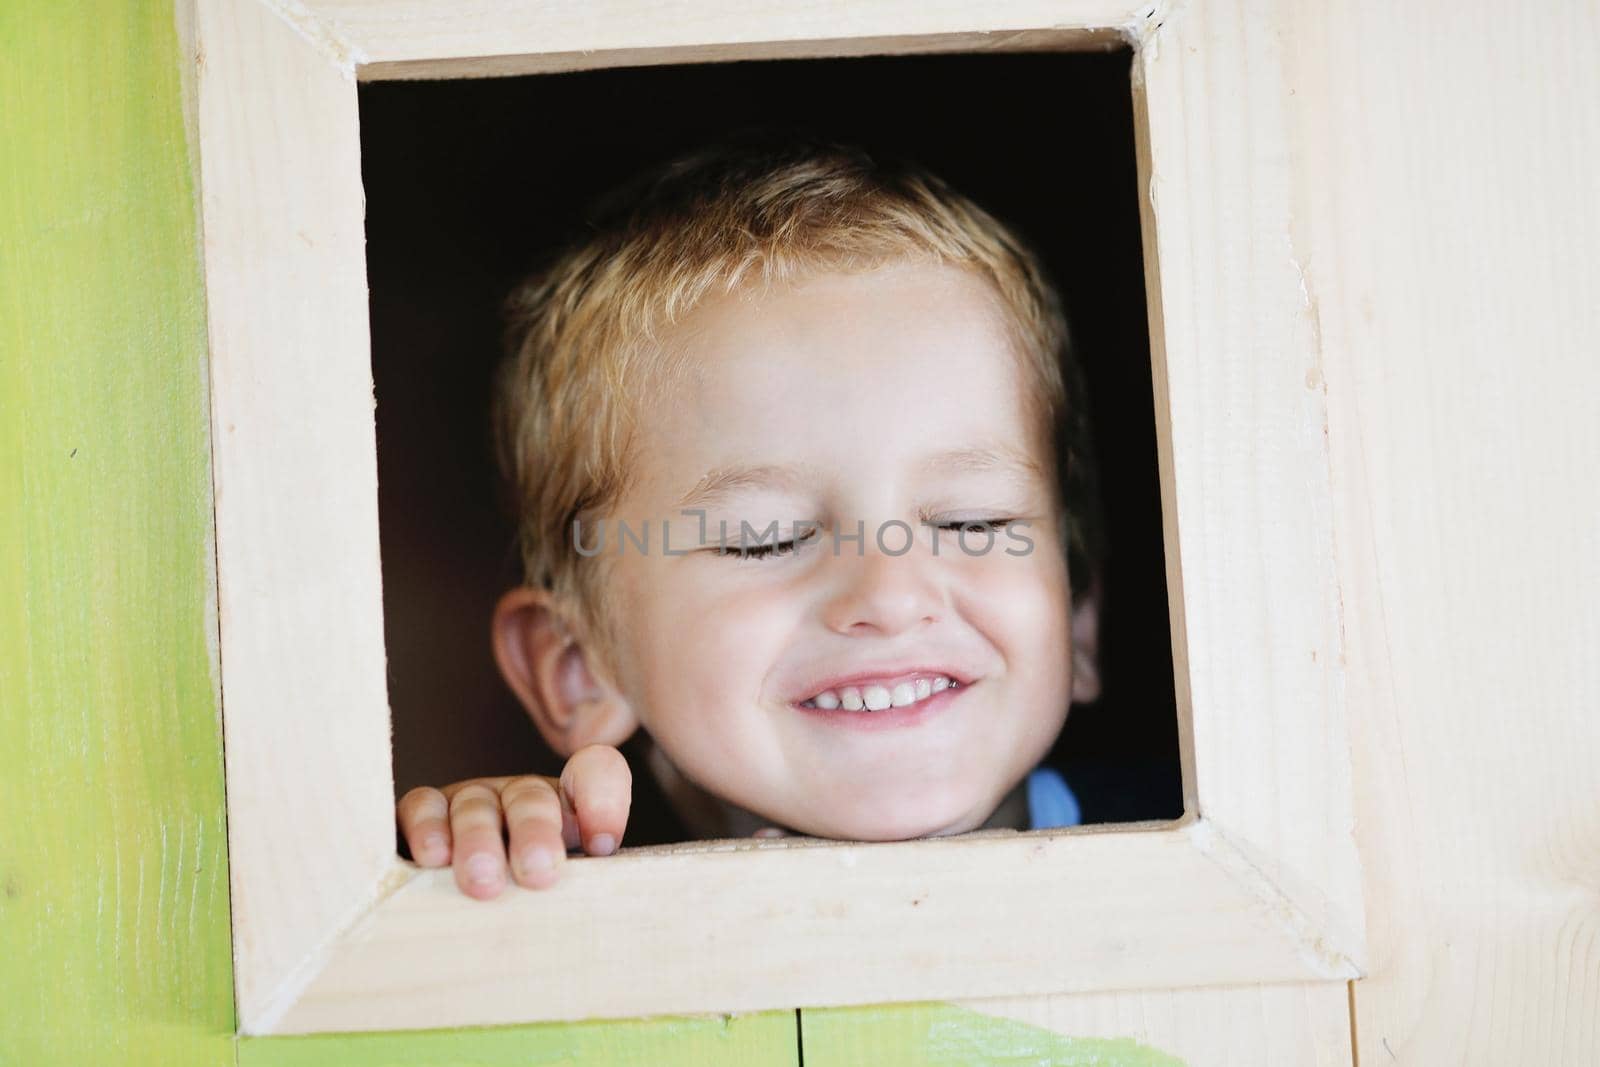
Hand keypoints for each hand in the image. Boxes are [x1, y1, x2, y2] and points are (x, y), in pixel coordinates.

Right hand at [396, 743, 631, 899]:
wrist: (446, 935)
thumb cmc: (523, 917)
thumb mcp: (565, 901)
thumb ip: (586, 888)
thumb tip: (597, 879)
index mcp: (565, 813)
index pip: (595, 774)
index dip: (603, 798)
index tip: (602, 846)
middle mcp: (517, 800)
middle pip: (531, 796)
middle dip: (536, 831)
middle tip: (539, 873)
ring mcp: (468, 802)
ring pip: (476, 804)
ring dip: (479, 839)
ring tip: (483, 881)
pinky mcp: (419, 814)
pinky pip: (422, 805)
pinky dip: (428, 827)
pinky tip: (433, 857)